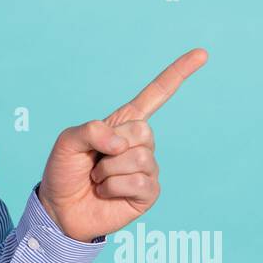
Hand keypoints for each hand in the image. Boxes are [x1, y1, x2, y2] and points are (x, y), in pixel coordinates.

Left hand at [37, 48, 207, 241]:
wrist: (60, 208)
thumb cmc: (64, 171)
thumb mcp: (68, 141)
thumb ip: (91, 131)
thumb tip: (122, 144)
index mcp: (124, 123)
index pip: (156, 95)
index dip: (178, 73)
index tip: (202, 53)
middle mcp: (140, 143)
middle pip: (144, 131)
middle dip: (112, 147)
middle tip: (95, 161)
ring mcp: (147, 168)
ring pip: (140, 158)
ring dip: (108, 171)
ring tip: (97, 179)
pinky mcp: (149, 193)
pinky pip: (141, 183)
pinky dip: (114, 188)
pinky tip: (106, 192)